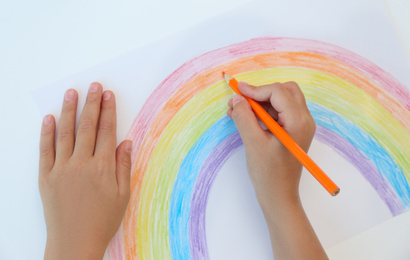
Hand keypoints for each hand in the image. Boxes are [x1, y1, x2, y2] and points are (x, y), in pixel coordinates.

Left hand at [39, 83, 131, 259]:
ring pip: (65, 132)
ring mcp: (61, 168)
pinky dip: (46, 132)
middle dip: (91, 104)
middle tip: (93, 86)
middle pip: (87, 126)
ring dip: (68, 110)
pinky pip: (45, 149)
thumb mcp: (122, 195)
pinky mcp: (46, 176)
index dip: (108, 110)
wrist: (75, 242)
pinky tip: (49, 118)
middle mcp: (81, 163)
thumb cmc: (102, 220)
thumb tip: (126, 142)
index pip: (107, 131)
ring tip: (71, 93)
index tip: (108, 95)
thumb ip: (124, 166)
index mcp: (102, 167)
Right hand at [227, 81, 326, 259]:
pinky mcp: (293, 132)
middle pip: (284, 91)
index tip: (237, 92)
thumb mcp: (253, 142)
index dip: (255, 90)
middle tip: (241, 101)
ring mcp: (300, 126)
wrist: (279, 196)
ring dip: (260, 102)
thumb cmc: (268, 173)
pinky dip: (263, 112)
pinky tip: (246, 119)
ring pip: (281, 100)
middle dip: (261, 93)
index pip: (277, 92)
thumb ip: (244, 117)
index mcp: (298, 121)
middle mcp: (304, 120)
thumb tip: (236, 99)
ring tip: (239, 111)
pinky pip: (279, 113)